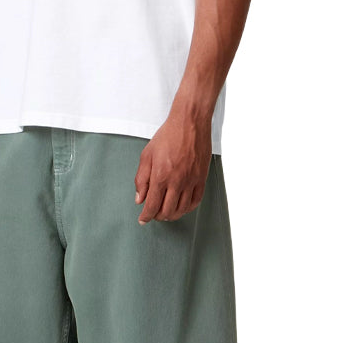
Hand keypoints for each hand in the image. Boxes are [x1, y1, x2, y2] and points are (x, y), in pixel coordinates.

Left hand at [134, 109, 211, 223]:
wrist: (189, 123)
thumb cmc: (167, 136)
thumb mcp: (146, 155)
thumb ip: (141, 179)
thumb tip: (139, 199)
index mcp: (160, 177)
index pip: (152, 206)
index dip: (146, 216)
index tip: (143, 219)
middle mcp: (176, 182)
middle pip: (167, 211)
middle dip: (158, 217)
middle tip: (153, 214)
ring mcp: (191, 181)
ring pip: (182, 209)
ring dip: (172, 215)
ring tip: (166, 213)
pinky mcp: (201, 178)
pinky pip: (196, 201)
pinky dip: (187, 208)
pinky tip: (182, 207)